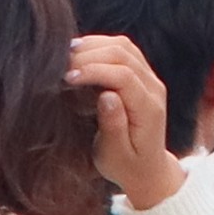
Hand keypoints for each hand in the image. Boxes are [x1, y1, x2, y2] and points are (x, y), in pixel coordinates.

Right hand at [61, 30, 187, 214]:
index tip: (66, 78)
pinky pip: (123, 49)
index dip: (93, 71)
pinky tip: (78, 53)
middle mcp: (153, 88)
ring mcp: (149, 78)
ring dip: (93, 46)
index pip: (123, 76)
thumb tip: (106, 96)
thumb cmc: (126, 165)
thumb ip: (113, 126)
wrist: (147, 168)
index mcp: (149, 109)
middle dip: (89, 55)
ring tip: (65, 56)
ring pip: (123, 46)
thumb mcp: (116, 155)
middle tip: (59, 66)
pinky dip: (99, 46)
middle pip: (123, 54)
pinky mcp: (141, 74)